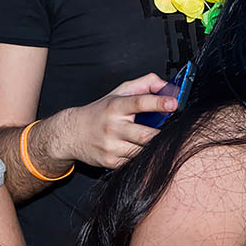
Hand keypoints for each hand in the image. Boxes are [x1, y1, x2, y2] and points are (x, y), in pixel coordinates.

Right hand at [48, 73, 176, 168]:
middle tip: (176, 131)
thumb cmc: (100, 112)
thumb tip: (167, 85)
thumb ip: (145, 84)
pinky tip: (145, 150)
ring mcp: (111, 146)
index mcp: (116, 107)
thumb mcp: (119, 92)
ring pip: (143, 151)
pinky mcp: (110, 162)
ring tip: (161, 140)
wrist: (69, 134)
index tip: (174, 103)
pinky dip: (144, 157)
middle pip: (145, 135)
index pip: (139, 102)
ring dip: (155, 147)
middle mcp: (113, 127)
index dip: (158, 102)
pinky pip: (135, 162)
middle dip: (162, 134)